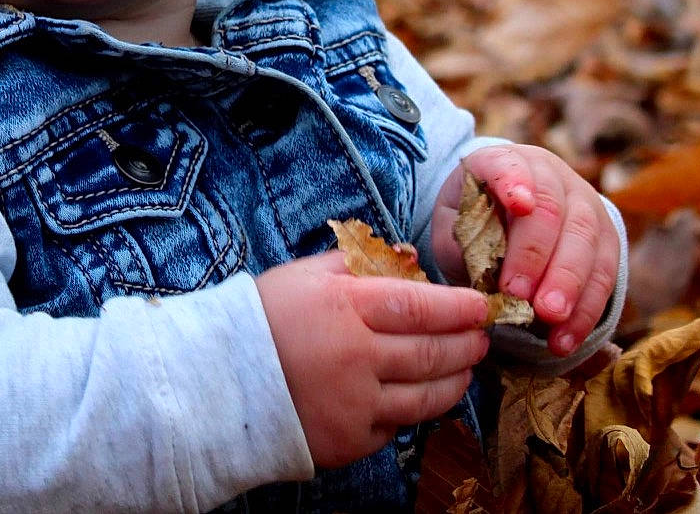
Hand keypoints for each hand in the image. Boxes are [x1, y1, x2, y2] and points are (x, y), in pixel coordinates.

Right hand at [255, 251, 488, 468]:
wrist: (217, 383)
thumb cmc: (262, 321)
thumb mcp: (305, 276)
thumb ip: (357, 263)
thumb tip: (407, 258)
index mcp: (345, 309)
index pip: (420, 306)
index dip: (459, 308)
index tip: (481, 306)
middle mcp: (356, 358)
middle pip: (431, 353)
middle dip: (467, 344)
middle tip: (482, 337)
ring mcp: (354, 405)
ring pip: (424, 397)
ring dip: (455, 380)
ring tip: (467, 368)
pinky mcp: (348, 441)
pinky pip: (394, 427)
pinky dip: (410, 411)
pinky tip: (418, 397)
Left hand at [430, 144, 618, 355]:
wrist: (510, 218)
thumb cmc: (476, 222)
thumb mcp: (455, 226)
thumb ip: (463, 243)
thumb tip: (480, 278)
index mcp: (504, 161)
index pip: (509, 165)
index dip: (515, 182)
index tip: (518, 205)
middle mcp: (551, 175)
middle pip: (554, 211)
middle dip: (541, 258)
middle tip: (527, 299)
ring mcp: (584, 203)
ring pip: (586, 241)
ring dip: (570, 287)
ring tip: (551, 323)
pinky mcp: (605, 237)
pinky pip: (604, 273)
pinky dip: (585, 310)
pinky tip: (565, 339)